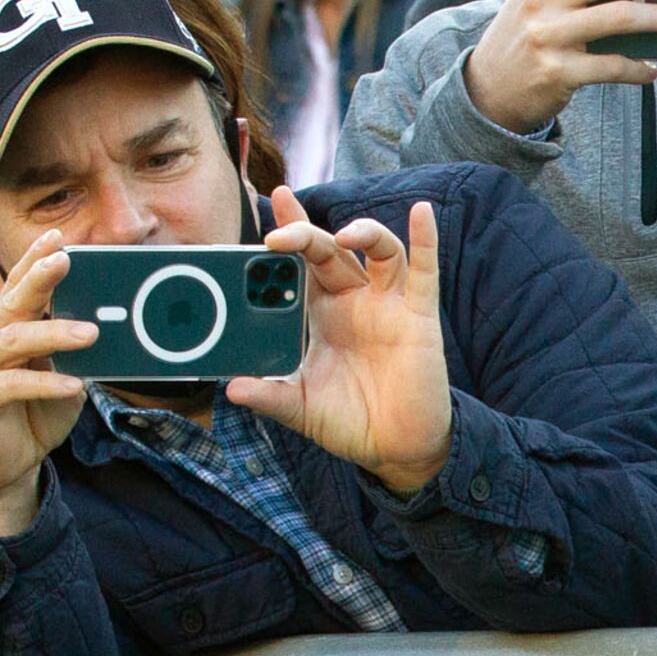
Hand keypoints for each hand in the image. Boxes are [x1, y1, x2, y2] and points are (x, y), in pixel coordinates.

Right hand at [0, 231, 93, 538]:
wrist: (3, 468)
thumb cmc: (32, 415)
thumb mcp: (62, 377)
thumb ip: (74, 352)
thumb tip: (110, 328)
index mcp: (3, 326)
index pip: (17, 286)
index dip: (35, 260)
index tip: (58, 237)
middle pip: (12, 302)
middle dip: (39, 278)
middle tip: (66, 260)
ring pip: (13, 339)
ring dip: (54, 333)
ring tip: (91, 333)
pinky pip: (11, 385)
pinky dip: (45, 383)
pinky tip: (73, 384)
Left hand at [228, 194, 454, 494]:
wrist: (395, 449)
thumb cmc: (349, 421)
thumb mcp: (300, 407)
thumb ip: (269, 396)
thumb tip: (231, 389)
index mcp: (321, 314)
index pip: (299, 263)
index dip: (288, 231)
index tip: (270, 206)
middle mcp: (353, 300)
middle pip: (329, 251)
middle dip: (305, 236)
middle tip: (280, 236)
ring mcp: (387, 305)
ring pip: (378, 251)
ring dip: (362, 233)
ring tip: (342, 235)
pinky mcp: (418, 316)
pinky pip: (424, 272)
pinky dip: (425, 241)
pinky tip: (421, 213)